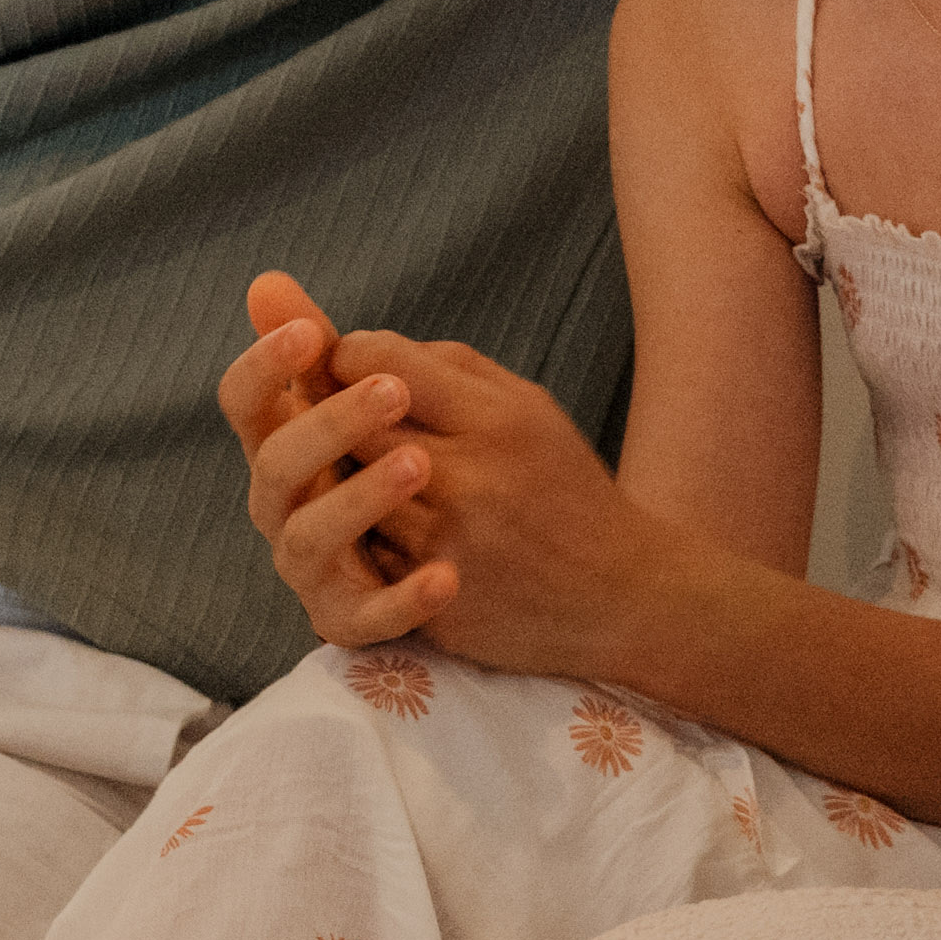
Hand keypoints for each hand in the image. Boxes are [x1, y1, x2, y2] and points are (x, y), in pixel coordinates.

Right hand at [227, 278, 426, 645]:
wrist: (502, 561)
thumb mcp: (387, 403)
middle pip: (273, 467)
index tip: (311, 332)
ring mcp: (314, 568)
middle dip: (327, 425)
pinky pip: (364, 619)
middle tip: (392, 391)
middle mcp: (285, 507)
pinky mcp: (353, 620)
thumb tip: (266, 282)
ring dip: (358, 500)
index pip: (245, 403)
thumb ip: (330, 353)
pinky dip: (400, 600)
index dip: (265, 366)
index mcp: (286, 447)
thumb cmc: (418, 468)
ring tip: (422, 463)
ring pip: (305, 540)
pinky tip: (448, 576)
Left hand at [258, 318, 645, 675]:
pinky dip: (357, 536)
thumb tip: (346, 340)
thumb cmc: (560, 485)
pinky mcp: (435, 599)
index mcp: (498, 419)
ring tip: (336, 466)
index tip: (344, 365)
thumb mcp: (525, 406)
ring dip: (334, 477)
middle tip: (317, 410)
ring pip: (347, 492)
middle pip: (353, 425)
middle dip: (328, 413)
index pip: (382, 363)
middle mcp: (472, 480)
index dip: (346, 356)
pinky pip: (365, 554)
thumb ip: (442, 364)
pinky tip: (364, 527)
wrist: (623, 594)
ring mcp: (449, 545)